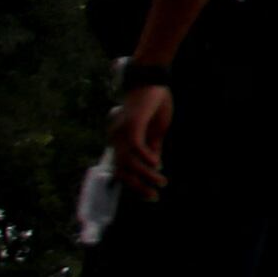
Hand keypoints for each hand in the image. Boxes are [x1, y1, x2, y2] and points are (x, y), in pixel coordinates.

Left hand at [110, 83, 173, 200]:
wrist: (152, 79)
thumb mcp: (156, 129)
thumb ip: (153, 146)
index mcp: (119, 139)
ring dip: (146, 175)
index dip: (134, 183)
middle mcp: (116, 138)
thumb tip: (154, 164)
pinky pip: (135, 148)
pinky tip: (157, 164)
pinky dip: (146, 158)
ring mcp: (122, 132)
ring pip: (129, 163)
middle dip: (138, 186)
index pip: (121, 168)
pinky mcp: (131, 125)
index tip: (148, 194)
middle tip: (153, 196)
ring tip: (161, 182)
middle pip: (122, 171)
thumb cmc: (154, 102)